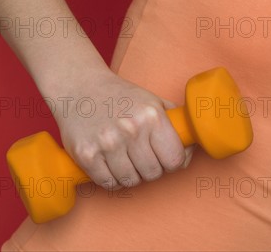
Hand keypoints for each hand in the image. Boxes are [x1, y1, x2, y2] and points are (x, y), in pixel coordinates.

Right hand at [52, 70, 194, 190]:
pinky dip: (113, 180)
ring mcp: (107, 144)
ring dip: (132, 176)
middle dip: (152, 169)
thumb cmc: (120, 95)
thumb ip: (173, 119)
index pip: (174, 159)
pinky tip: (112, 166)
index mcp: (152, 116)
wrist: (79, 87)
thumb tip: (191, 142)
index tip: (168, 159)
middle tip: (145, 159)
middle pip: (154, 173)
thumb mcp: (152, 100)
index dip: (174, 162)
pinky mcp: (86, 155)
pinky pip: (108, 183)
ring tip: (128, 161)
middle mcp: (131, 130)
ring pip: (131, 181)